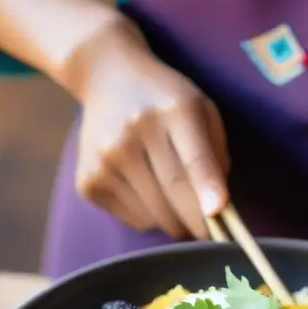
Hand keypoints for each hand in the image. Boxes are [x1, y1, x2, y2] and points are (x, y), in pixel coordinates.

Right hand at [73, 22, 229, 239]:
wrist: (107, 77)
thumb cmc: (165, 100)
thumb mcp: (201, 109)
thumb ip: (216, 154)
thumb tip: (218, 209)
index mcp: (174, 109)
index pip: (193, 156)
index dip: (207, 186)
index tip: (219, 211)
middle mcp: (135, 132)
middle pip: (173, 192)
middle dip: (198, 222)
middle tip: (209, 231)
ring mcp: (107, 158)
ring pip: (153, 215)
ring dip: (173, 220)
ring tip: (172, 199)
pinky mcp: (89, 181)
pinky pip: (132, 219)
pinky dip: (149, 217)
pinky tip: (145, 190)